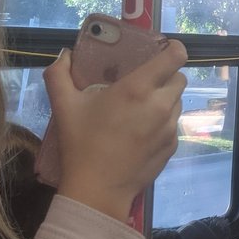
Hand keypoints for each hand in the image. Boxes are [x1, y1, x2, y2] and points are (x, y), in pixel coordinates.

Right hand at [47, 40, 187, 220]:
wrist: (97, 190)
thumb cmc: (81, 144)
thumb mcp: (64, 105)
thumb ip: (59, 73)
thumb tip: (65, 54)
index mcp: (138, 88)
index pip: (176, 56)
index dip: (174, 49)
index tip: (163, 50)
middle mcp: (160, 105)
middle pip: (180, 78)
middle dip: (166, 76)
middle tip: (145, 83)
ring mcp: (170, 127)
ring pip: (178, 102)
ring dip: (165, 100)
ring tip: (141, 109)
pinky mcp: (173, 146)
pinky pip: (174, 125)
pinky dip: (163, 123)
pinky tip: (142, 132)